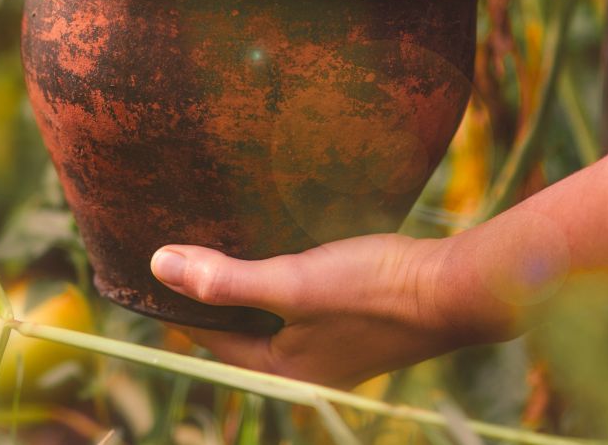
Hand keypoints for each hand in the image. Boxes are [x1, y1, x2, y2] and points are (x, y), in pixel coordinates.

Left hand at [149, 234, 498, 388]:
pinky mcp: (352, 322)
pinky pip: (298, 303)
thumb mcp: (294, 283)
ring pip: (268, 312)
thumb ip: (227, 279)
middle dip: (212, 290)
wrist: (454, 289)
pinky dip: (280, 278)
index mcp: (280, 370)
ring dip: (247, 281)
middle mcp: (301, 367)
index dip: (180, 299)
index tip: (154, 262)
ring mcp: (329, 347)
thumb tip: (159, 266)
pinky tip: (279, 244)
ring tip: (223, 238)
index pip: (209, 335)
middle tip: (183, 244)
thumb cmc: (375, 289)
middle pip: (238, 325)